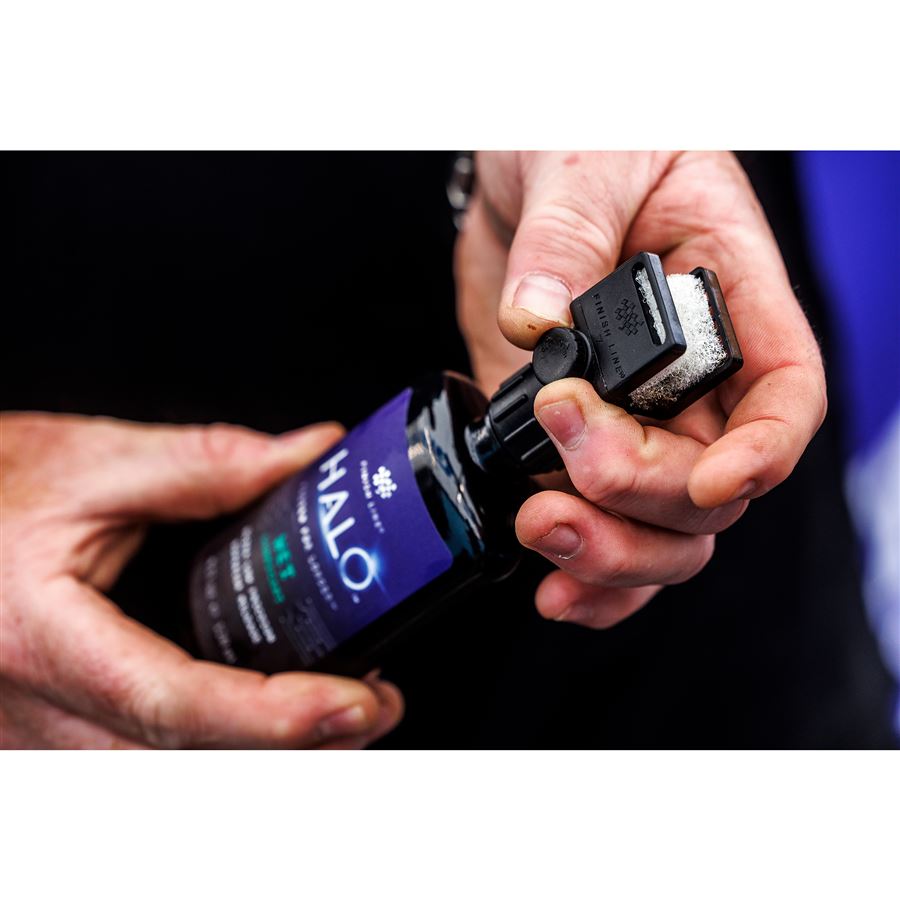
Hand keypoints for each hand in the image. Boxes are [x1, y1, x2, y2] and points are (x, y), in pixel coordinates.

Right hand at [0, 413, 403, 747]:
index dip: (276, 717)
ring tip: (335, 714)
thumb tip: (309, 456)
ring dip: (259, 761)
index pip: (176, 704)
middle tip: (372, 705)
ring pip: (163, 780)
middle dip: (294, 752)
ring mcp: (38, 737)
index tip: (357, 702)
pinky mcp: (50, 734)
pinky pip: (140, 765)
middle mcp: (36, 712)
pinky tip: (261, 725)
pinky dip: (214, 754)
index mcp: (44, 640)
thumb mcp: (91, 463)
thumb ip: (209, 464)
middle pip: (183, 767)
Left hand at [455, 151, 825, 627]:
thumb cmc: (590, 138)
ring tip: (540, 530)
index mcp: (729, 304)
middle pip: (707, 487)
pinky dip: (583, 571)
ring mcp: (629, 421)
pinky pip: (598, 527)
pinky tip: (549, 584)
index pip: (783, 397)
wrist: (528, 163)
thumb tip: (535, 319)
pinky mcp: (565, 442)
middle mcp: (691, 381)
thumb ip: (564, 240)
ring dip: (609, 554)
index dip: (762, 453)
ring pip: (659, 531)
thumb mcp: (586, 162)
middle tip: (562, 435)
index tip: (713, 477)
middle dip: (638, 490)